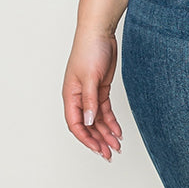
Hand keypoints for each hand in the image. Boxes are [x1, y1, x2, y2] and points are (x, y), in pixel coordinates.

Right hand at [62, 30, 122, 160]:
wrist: (100, 33)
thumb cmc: (89, 50)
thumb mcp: (90, 77)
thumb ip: (89, 101)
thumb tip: (88, 122)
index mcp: (70, 96)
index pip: (75, 124)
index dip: (86, 139)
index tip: (99, 149)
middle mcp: (79, 98)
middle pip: (87, 126)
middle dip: (98, 141)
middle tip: (110, 154)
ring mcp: (90, 94)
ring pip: (97, 120)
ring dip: (106, 134)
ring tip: (117, 146)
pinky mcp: (101, 90)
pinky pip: (105, 111)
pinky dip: (111, 122)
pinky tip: (118, 131)